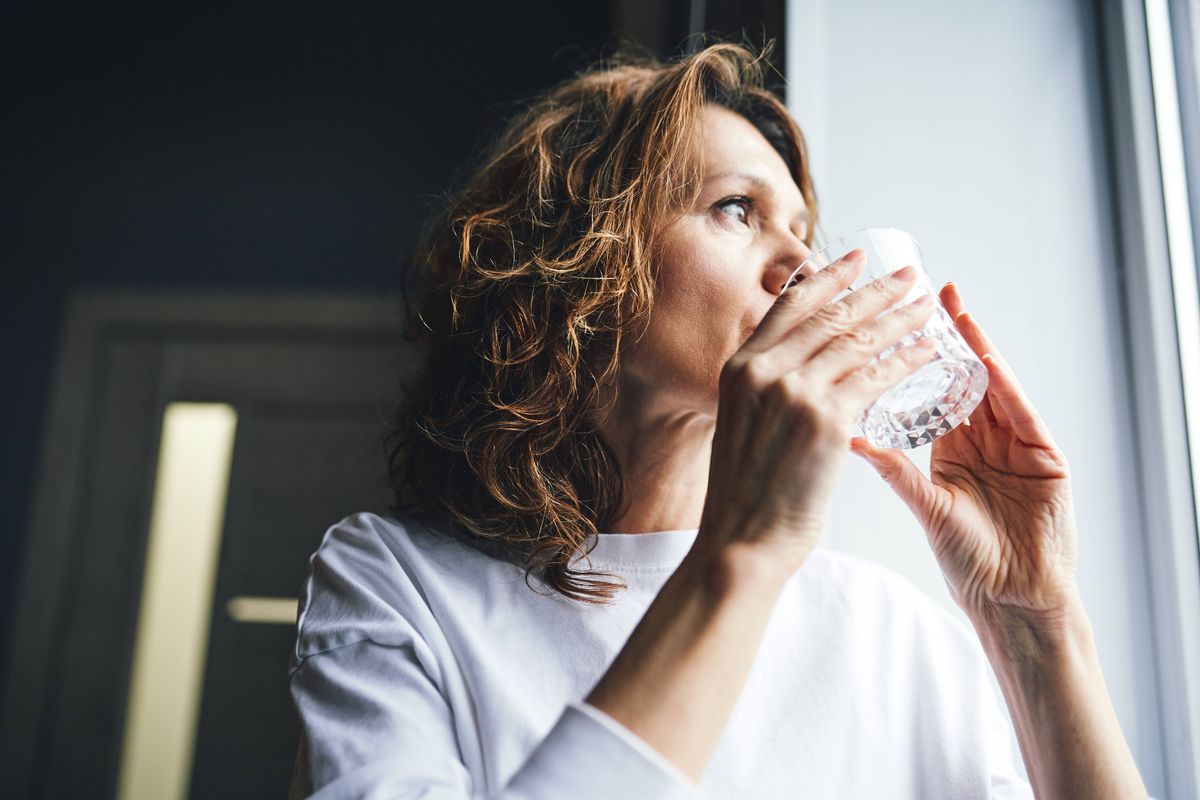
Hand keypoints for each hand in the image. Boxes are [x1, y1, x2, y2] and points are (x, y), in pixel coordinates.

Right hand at [697, 251, 938, 572]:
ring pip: (858, 342)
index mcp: (739, 368)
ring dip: (899, 319)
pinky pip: (877, 379)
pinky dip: (906, 361)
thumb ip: (764, 389)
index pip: (789, 307)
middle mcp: (764, 371)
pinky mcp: (826, 421)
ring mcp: (794, 393)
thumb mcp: (739, 424)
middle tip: (908, 274)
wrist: (741, 541)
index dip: (826, 279)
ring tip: (927, 306)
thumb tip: (797, 366)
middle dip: (875, 291)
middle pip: (830, 316)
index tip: (854, 260)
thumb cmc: (743, 495)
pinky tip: (928, 352)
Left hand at [849, 283, 1078, 624]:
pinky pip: (1022, 414)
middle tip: (924, 293)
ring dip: (974, 348)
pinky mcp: (1046, 457)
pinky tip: (987, 360)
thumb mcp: (925, 506)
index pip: (932, 389)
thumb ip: (893, 470)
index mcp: (952, 448)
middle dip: (945, 337)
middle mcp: (984, 439)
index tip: (890, 321)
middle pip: (962, 376)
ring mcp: (1017, 444)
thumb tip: (849, 438)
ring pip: (992, 386)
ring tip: (953, 310)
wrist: (1012, 599)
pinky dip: (1006, 388)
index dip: (914, 356)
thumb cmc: (968, 560)